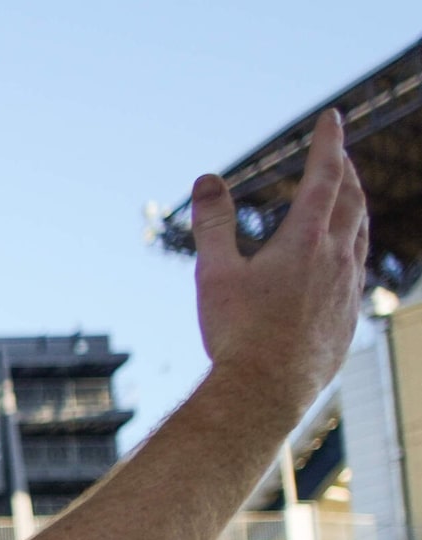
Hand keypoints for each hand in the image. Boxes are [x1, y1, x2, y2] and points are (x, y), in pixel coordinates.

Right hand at [191, 108, 368, 419]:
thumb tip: (208, 178)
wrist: (266, 393)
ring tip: (348, 198)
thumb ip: (214, 223)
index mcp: (305, 241)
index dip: (328, 143)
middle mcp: (336, 258)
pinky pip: (358, 270)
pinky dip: (353, 248)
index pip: (325, 176)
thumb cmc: (237, 334)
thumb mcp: (214, 275)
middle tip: (340, 154)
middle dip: (347, 170)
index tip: (332, 117)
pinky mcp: (348, 317)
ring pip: (361, 234)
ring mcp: (347, 289)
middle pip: (353, 200)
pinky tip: (343, 258)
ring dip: (356, 207)